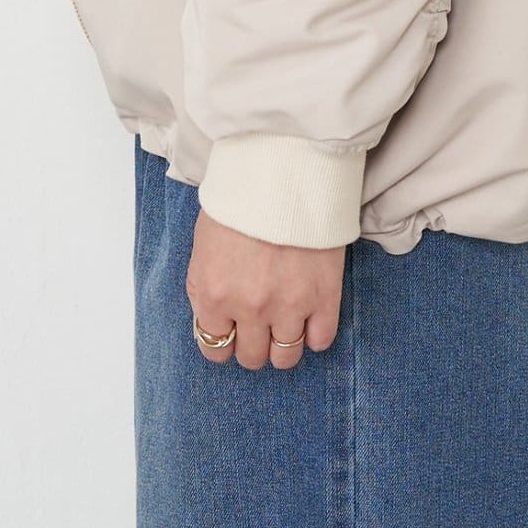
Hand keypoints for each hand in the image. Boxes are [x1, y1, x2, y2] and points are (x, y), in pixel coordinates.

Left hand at [186, 206, 345, 369]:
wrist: (283, 171)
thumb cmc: (240, 200)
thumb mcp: (204, 246)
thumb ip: (206, 289)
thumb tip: (216, 319)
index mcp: (214, 295)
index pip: (215, 348)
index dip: (224, 341)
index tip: (232, 333)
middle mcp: (249, 308)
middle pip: (252, 357)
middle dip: (253, 344)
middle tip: (259, 327)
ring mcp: (289, 306)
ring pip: (286, 356)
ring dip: (283, 344)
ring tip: (285, 325)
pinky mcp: (324, 296)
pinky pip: (321, 340)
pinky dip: (315, 335)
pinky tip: (310, 317)